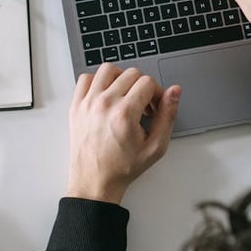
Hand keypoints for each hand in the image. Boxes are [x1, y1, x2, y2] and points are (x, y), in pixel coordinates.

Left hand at [68, 63, 181, 204]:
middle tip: (142, 106)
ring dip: (121, 78)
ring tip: (125, 96)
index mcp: (125, 113)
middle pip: (131, 73)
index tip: (154, 107)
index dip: (157, 93)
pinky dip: (97, 82)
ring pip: (108, 69)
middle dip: (142, 87)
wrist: (95, 181)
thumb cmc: (122, 167)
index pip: (148, 82)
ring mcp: (87, 103)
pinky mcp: (76, 106)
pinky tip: (106, 96)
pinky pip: (86, 78)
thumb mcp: (155, 147)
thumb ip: (168, 116)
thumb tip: (174, 92)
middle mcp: (105, 104)